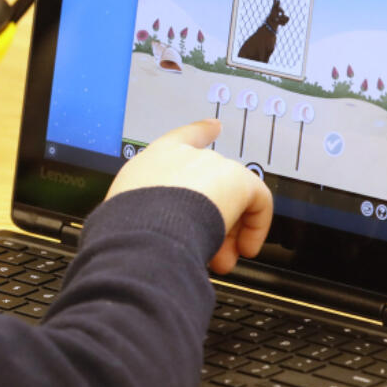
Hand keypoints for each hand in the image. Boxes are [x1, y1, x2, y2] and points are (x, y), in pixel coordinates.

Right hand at [106, 119, 272, 273]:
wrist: (147, 226)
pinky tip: (245, 248)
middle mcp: (186, 156)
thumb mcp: (129, 210)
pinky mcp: (237, 179)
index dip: (201, 133)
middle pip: (211, 182)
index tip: (214, 127)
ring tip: (221, 259)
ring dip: (228, 231)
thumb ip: (147, 210)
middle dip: (212, 217)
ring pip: (231, 198)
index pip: (183, 137)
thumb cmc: (131, 223)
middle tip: (209, 248)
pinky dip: (254, 228)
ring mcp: (212, 165)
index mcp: (156, 157)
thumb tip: (153, 231)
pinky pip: (258, 202)